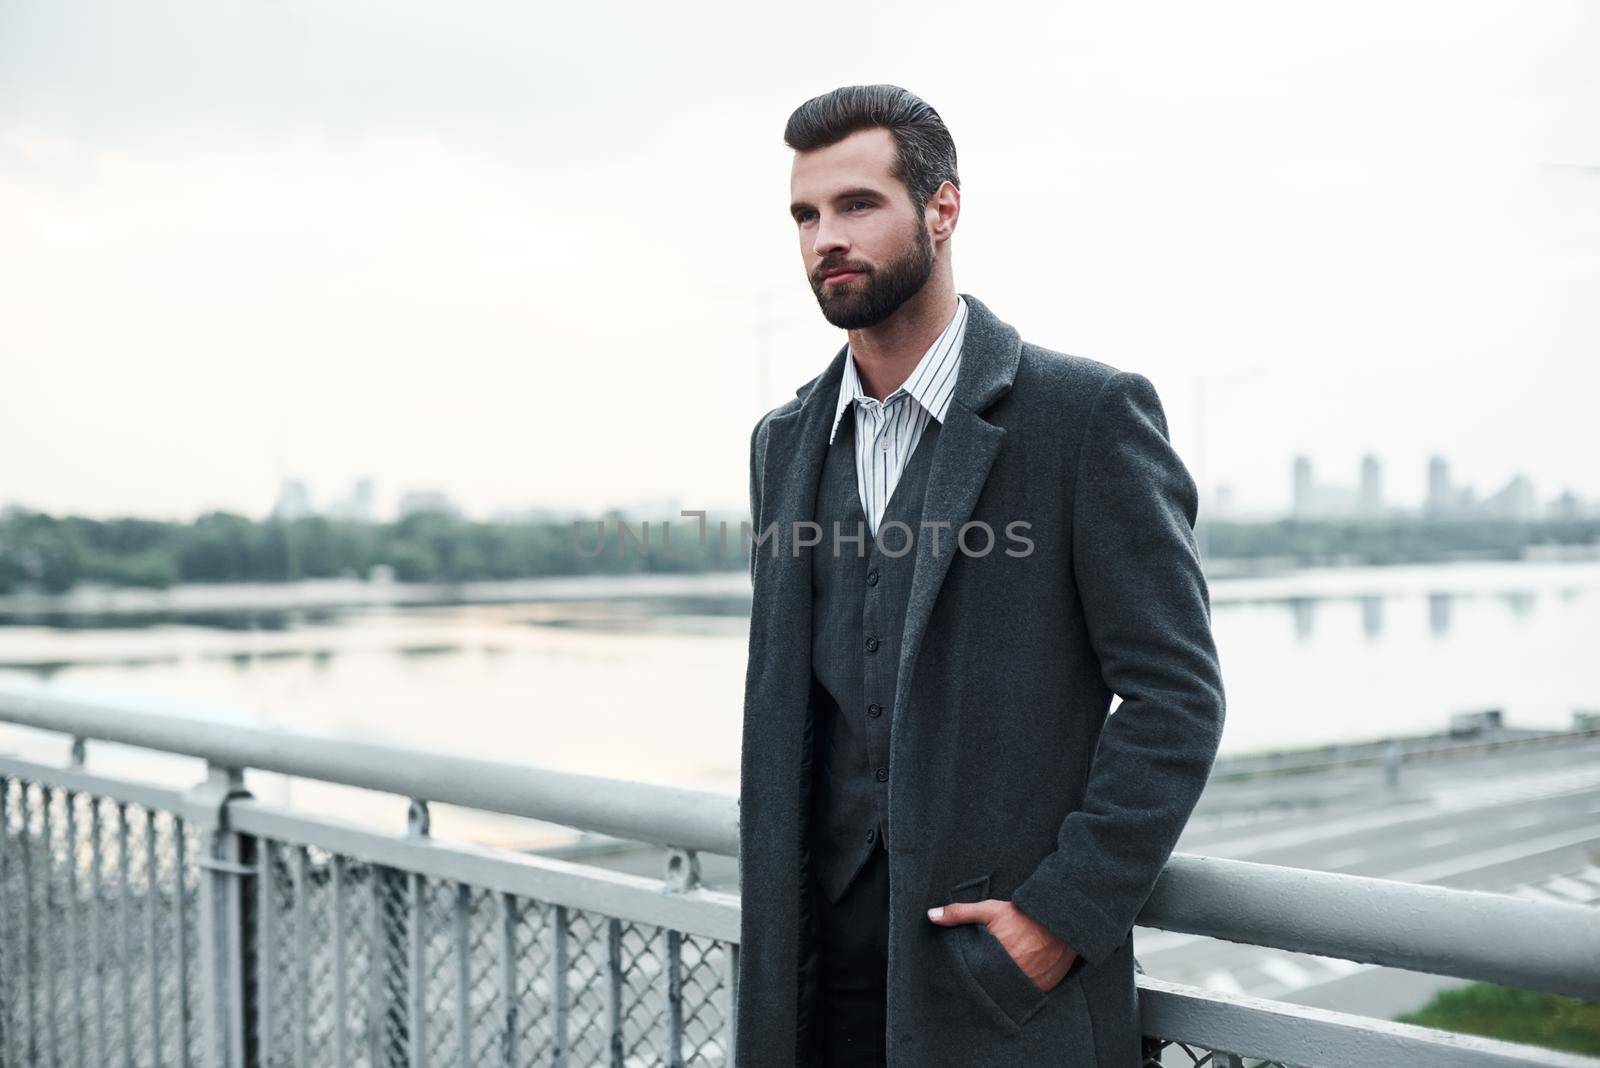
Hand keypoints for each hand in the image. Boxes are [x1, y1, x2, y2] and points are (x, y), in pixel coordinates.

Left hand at [926, 898, 1077, 992]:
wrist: (1060, 919)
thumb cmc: (1022, 914)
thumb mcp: (989, 910)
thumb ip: (959, 914)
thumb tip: (930, 916)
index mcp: (996, 962)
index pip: (974, 980)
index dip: (968, 981)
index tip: (959, 982)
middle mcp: (1014, 978)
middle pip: (991, 990)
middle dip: (984, 988)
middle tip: (978, 984)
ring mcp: (1031, 985)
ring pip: (1009, 995)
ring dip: (1002, 991)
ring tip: (995, 986)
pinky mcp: (1045, 988)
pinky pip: (1028, 996)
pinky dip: (1021, 992)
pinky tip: (1014, 985)